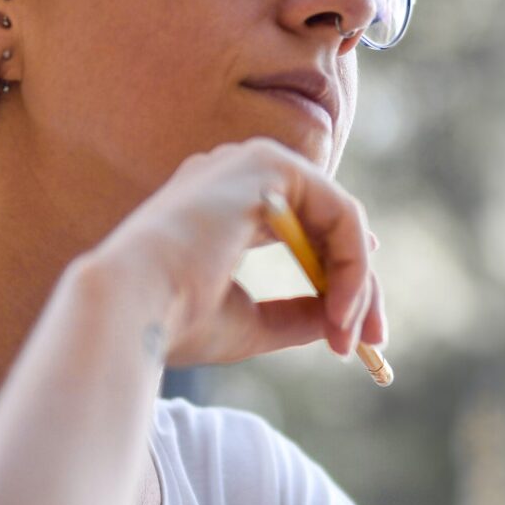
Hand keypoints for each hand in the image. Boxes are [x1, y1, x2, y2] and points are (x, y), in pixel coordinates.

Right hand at [87, 137, 384, 368]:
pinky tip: (344, 308)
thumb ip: (295, 316)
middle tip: (373, 341)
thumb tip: (340, 320)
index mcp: (222, 205)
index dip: (339, 271)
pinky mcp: (269, 165)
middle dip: (358, 284)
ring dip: (357, 282)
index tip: (357, 325)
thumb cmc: (174, 321)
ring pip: (339, 219)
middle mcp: (236, 174)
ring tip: (352, 336)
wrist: (132, 308)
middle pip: (326, 222)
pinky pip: (340, 212)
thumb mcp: (250, 324)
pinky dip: (352, 264)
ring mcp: (251, 163)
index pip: (301, 228)